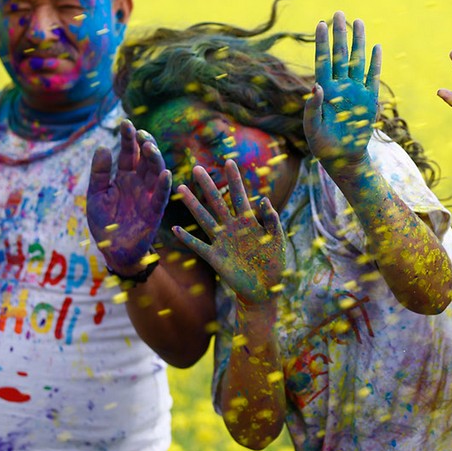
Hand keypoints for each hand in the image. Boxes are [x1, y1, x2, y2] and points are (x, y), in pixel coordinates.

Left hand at [86, 121, 171, 273]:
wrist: (112, 249)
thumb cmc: (104, 223)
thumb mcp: (95, 195)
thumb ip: (99, 173)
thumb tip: (102, 147)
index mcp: (124, 177)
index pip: (128, 153)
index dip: (128, 139)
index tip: (125, 123)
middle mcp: (138, 183)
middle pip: (145, 158)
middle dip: (145, 144)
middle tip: (140, 132)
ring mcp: (148, 195)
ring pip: (155, 172)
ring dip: (154, 159)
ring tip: (149, 146)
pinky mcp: (154, 211)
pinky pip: (161, 196)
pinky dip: (164, 185)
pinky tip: (165, 173)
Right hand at [172, 160, 285, 305]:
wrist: (265, 288)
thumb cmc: (274, 264)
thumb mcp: (277, 239)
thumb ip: (272, 220)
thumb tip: (264, 199)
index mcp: (248, 222)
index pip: (239, 196)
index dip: (234, 180)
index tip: (228, 162)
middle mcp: (231, 228)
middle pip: (217, 202)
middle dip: (207, 186)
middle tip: (197, 168)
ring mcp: (221, 242)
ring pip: (204, 219)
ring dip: (192, 205)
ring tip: (181, 189)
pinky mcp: (215, 258)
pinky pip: (198, 246)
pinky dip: (187, 238)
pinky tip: (175, 229)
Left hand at [304, 11, 380, 180]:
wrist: (343, 157)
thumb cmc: (322, 144)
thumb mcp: (313, 128)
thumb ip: (312, 108)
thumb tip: (316, 86)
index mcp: (324, 90)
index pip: (323, 61)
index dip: (322, 43)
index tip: (322, 24)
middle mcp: (340, 86)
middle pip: (340, 55)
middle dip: (340, 34)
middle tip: (340, 13)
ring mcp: (355, 91)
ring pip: (357, 61)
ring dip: (358, 42)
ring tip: (359, 22)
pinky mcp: (369, 99)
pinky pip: (373, 77)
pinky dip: (375, 63)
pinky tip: (376, 46)